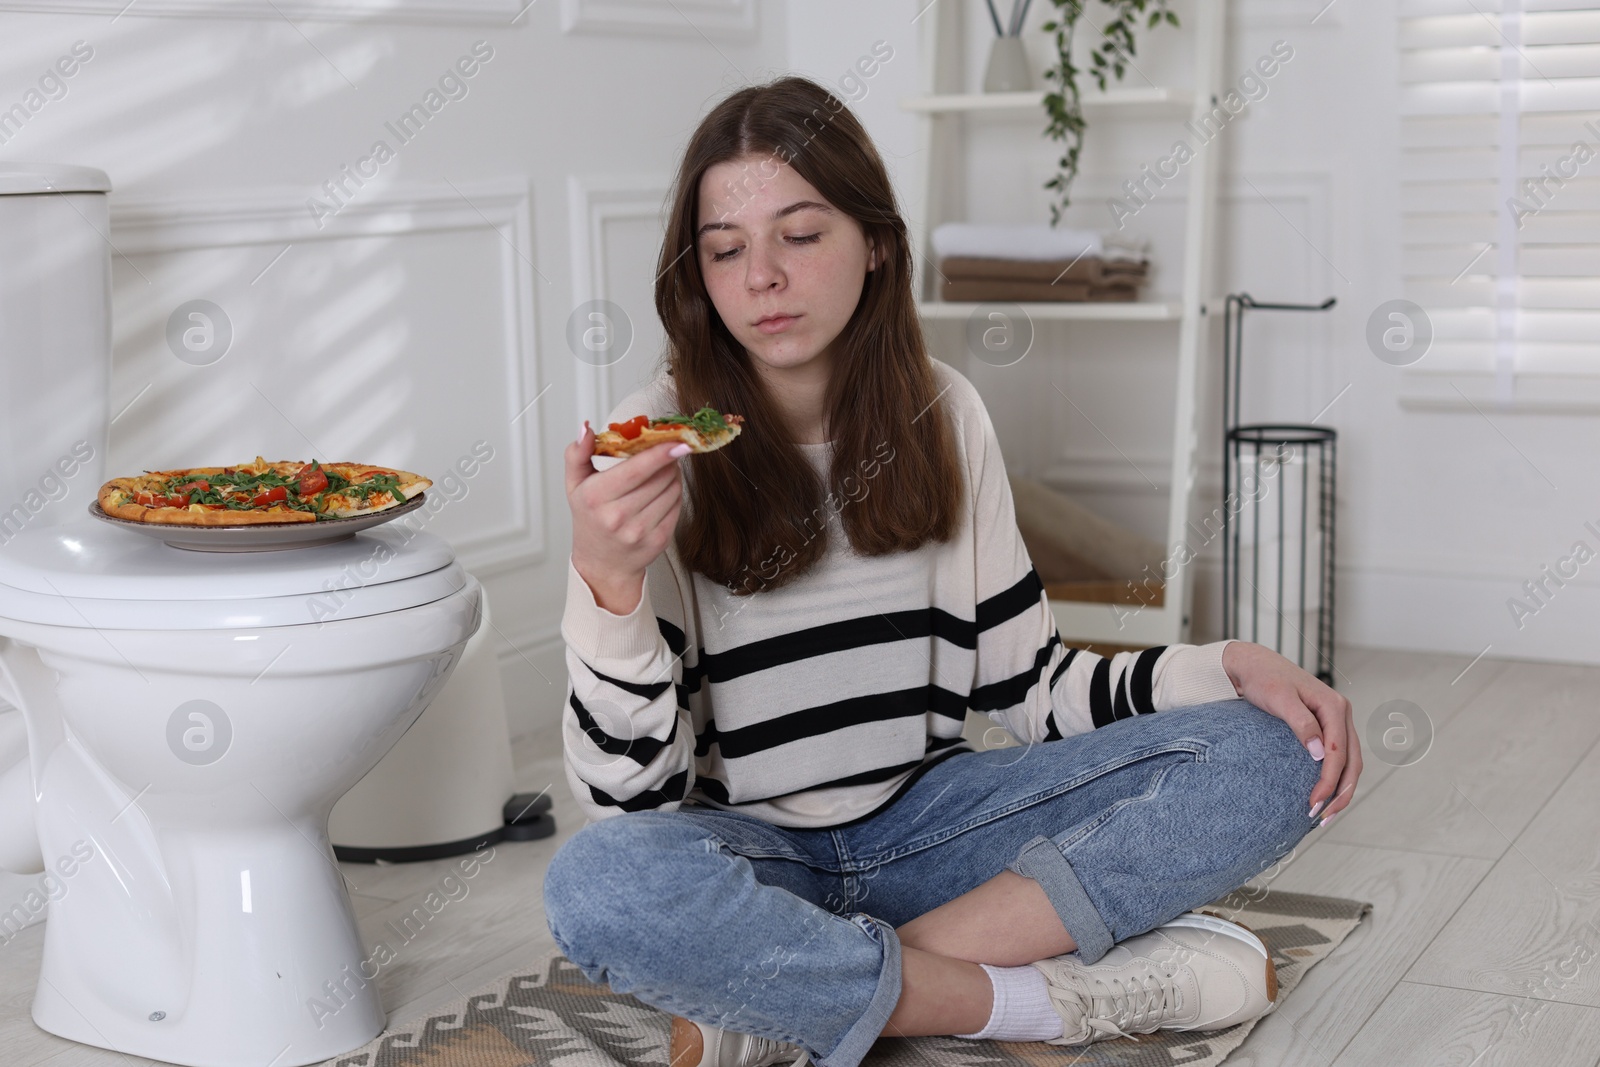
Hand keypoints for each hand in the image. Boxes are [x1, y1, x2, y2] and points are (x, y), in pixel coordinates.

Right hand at [565, 420, 687, 613]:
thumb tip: (586, 428)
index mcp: (596, 497)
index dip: (660, 453)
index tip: (676, 440)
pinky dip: (674, 494)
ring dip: (673, 476)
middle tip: (665, 452)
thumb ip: (578, 453)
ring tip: (661, 473)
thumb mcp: (575, 484)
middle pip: (659, 478)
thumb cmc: (589, 518)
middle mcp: (617, 517)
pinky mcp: (658, 541)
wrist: (602, 562)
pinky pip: (677, 507)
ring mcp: (639, 532)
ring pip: (672, 490)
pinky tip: (663, 492)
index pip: (636, 469)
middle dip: (668, 461)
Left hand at [1222, 641, 1361, 822]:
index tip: (1314, 804)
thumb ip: (1301, 723)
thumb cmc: (1263, 679)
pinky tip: (1322, 794)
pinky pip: (1338, 757)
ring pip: (1349, 762)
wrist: (1252, 664)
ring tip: (1324, 814)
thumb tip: (1320, 755)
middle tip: (1321, 818)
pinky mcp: (1325, 726)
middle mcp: (1340, 713)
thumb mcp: (1279, 698)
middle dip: (1340, 793)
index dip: (1329, 782)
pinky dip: (1334, 777)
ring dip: (1340, 789)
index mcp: (1334, 706)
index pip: (1339, 753)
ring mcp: (1335, 720)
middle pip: (1352, 762)